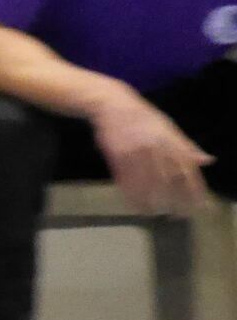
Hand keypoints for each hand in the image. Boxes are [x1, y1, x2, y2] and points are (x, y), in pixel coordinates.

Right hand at [90, 88, 212, 216]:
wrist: (111, 103)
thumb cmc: (143, 116)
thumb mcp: (169, 127)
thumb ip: (187, 146)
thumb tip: (208, 160)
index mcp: (171, 140)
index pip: (188, 170)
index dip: (195, 190)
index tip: (200, 206)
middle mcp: (156, 147)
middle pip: (169, 180)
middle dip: (176, 201)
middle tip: (179, 216)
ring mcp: (135, 152)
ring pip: (147, 183)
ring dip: (152, 201)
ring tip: (156, 214)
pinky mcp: (117, 155)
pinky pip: (126, 180)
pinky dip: (131, 195)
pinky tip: (135, 205)